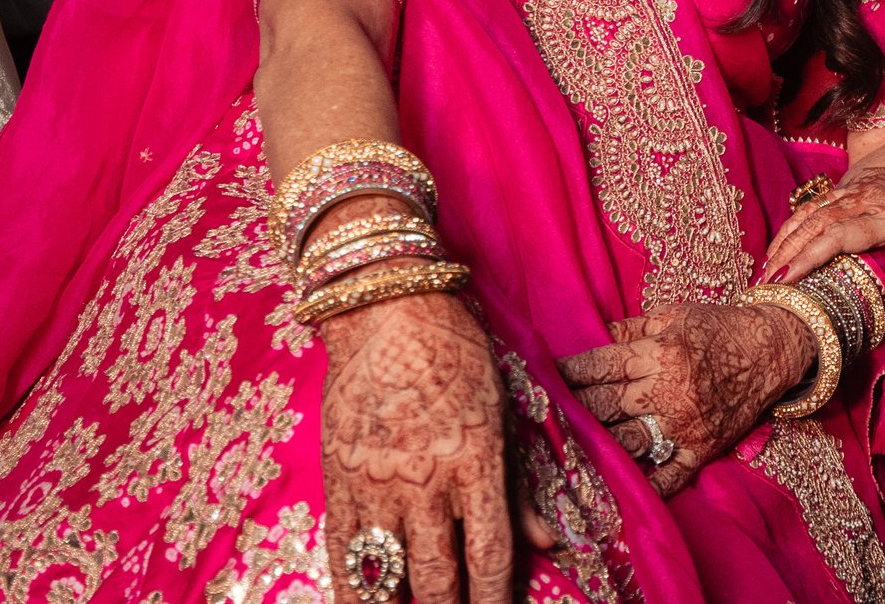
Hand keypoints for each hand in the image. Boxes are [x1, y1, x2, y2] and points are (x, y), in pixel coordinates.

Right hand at [319, 287, 516, 603]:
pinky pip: (341, 553)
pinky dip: (354, 590)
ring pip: (388, 576)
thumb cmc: (456, 351)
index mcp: (476, 459)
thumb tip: (547, 542)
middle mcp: (425, 481)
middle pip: (439, 578)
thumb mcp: (502, 407)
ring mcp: (375, 485)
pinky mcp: (336, 482)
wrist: (384, 310)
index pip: (490, 553)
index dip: (496, 600)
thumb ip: (521, 482)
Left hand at [559, 301, 813, 496]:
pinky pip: (669, 474)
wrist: (772, 349)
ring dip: (596, 447)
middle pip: (607, 405)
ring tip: (564, 450)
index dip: (569, 374)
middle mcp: (670, 390)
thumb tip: (594, 334)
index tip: (541, 379)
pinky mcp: (702, 448)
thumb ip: (632, 328)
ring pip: (628, 441)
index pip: (602, 366)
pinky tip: (615, 490)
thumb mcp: (674, 316)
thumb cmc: (719, 328)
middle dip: (572, 409)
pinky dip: (644, 485)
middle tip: (541, 416)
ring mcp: (685, 424)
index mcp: (661, 352)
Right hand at [759, 129, 884, 334]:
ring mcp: (858, 187)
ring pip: (810, 210)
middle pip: (814, 223)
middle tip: (763, 288)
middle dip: (784, 254)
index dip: (807, 257)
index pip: (838, 235)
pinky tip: (783, 245)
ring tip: (764, 271)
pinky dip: (795, 225)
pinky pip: (816, 203)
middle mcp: (867, 197)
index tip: (784, 283)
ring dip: (784, 239)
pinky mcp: (854, 184)